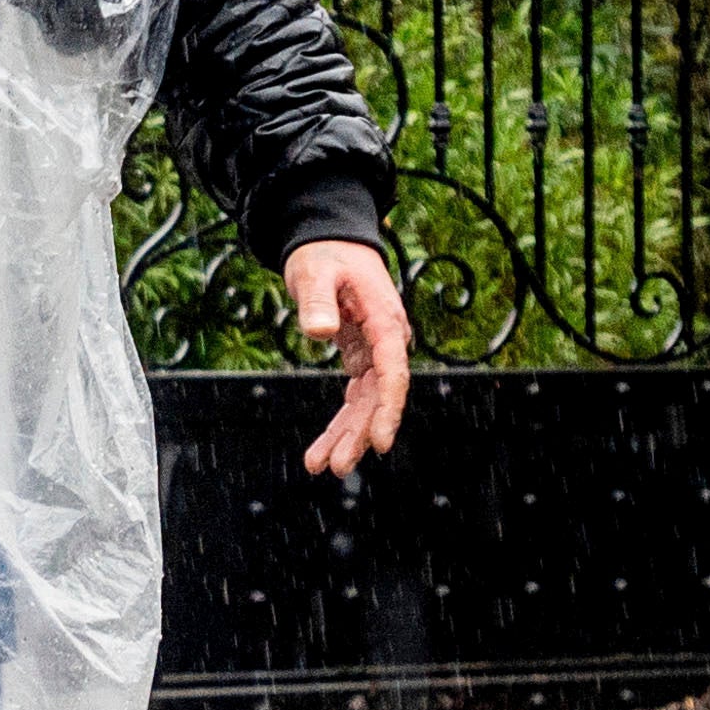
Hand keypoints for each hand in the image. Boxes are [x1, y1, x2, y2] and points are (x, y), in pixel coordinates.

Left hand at [288, 238, 409, 478]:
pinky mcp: (361, 358)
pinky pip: (355, 398)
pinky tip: (321, 449)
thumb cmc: (325, 255)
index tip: (381, 443)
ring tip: (320, 467)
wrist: (330, 243)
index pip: (393, 373)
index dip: (388, 410)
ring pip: (367, 404)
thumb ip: (318, 300)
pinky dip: (340, 423)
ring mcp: (376, 353)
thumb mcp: (316, 272)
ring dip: (347, 436)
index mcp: (385, 323)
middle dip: (359, 434)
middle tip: (335, 467)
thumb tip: (318, 332)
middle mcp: (387, 342)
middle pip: (379, 398)